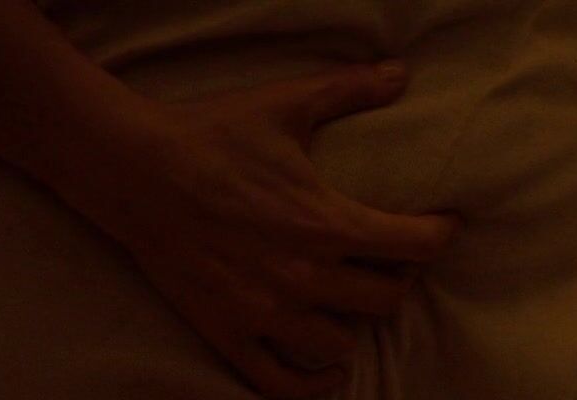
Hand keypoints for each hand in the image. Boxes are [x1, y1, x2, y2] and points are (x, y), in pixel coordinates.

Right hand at [51, 61, 458, 397]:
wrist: (134, 168)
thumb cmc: (213, 134)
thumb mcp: (287, 104)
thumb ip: (349, 90)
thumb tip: (400, 73)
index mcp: (325, 222)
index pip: (413, 245)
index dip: (439, 234)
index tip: (442, 223)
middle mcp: (302, 276)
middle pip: (386, 299)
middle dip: (400, 277)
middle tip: (393, 259)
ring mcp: (264, 311)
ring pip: (340, 342)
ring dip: (355, 322)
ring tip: (353, 300)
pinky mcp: (227, 332)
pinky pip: (280, 383)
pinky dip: (311, 384)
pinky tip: (330, 370)